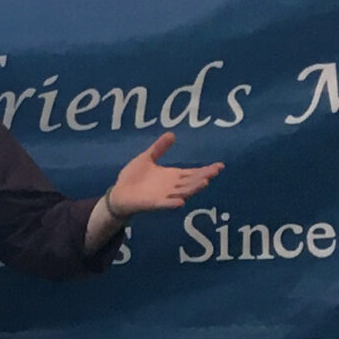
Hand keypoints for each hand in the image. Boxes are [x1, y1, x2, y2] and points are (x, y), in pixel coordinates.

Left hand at [106, 133, 220, 218]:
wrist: (118, 193)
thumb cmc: (133, 177)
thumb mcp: (147, 158)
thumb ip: (159, 148)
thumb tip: (172, 134)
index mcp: (172, 176)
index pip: (193, 173)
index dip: (206, 170)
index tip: (219, 166)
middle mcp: (172, 187)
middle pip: (191, 182)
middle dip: (203, 177)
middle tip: (215, 172)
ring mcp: (163, 196)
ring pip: (182, 193)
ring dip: (192, 189)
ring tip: (204, 182)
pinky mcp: (153, 204)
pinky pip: (164, 204)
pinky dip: (172, 203)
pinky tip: (181, 202)